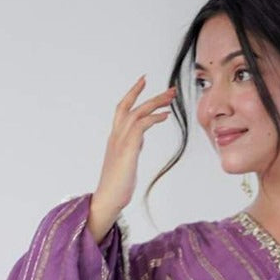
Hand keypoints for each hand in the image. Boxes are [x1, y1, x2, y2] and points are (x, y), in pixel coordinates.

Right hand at [88, 74, 176, 241]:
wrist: (108, 200)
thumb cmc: (117, 186)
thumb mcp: (127, 161)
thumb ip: (132, 147)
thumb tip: (140, 140)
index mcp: (115, 138)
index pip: (123, 109)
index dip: (133, 93)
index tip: (144, 80)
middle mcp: (116, 135)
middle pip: (131, 106)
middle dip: (150, 95)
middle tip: (170, 89)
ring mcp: (120, 141)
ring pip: (137, 112)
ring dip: (156, 103)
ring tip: (171, 98)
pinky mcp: (127, 150)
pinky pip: (141, 126)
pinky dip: (154, 118)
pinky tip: (165, 116)